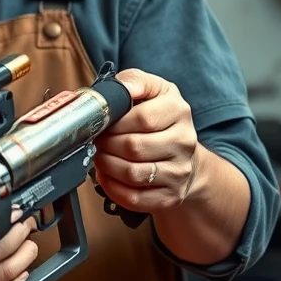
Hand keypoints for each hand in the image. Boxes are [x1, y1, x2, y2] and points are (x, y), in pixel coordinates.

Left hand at [92, 68, 199, 214]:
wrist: (181, 151)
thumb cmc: (157, 117)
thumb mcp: (150, 89)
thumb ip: (132, 82)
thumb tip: (117, 88)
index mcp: (178, 111)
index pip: (142, 118)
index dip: (113, 122)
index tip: (101, 122)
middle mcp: (184, 142)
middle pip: (134, 147)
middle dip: (105, 144)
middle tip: (96, 140)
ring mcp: (180, 172)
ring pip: (133, 174)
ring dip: (106, 165)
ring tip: (100, 156)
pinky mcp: (171, 196)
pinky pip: (135, 198)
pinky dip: (112, 188)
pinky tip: (107, 176)